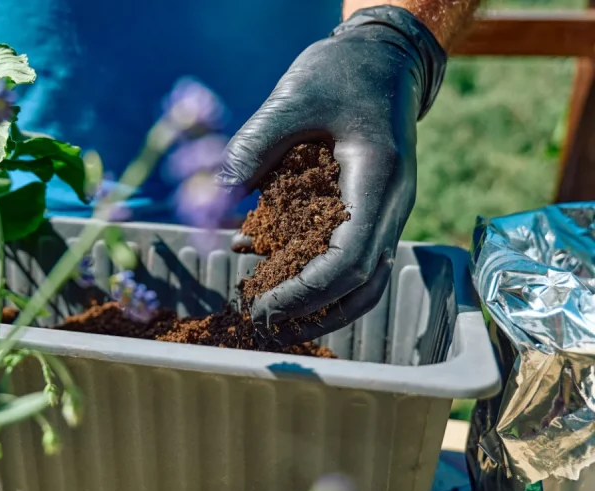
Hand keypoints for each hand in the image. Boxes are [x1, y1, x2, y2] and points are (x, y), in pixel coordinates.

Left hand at [218, 6, 446, 343]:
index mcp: (377, 179)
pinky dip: (317, 275)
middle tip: (261, 320)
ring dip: (322, 307)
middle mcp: (390, 204)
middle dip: (312, 311)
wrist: (386, 58)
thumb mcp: (293, 98)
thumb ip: (252, 146)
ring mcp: (386, 210)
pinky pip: (352, 256)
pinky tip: (274, 270)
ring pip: (365, 280)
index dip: (305, 291)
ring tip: (273, 317)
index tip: (262, 303)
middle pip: (363, 283)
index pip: (350, 259)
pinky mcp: (371, 209)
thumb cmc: (343, 71)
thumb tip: (213, 198)